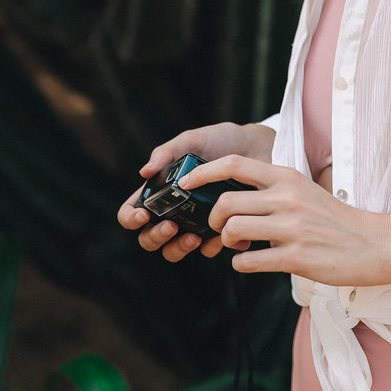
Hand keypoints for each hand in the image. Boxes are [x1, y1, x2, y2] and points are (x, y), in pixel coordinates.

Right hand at [116, 122, 275, 262]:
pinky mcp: (220, 230)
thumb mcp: (193, 140)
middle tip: (171, 226)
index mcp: (161, 190)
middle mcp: (174, 210)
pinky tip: (223, 235)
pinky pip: (210, 249)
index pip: (132, 212)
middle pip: (149, 238)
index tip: (143, 215)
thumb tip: (144, 172)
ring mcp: (195, 222)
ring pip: (174, 250)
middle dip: (155, 238)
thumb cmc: (221, 140)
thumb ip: (167, 152)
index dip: (131, 218)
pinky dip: (213, 247)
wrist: (259, 147)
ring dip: (179, 249)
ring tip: (194, 236)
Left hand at [180, 155, 390, 286]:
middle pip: (226, 202)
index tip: (186, 183)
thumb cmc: (335, 219)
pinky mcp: (296, 257)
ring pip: (233, 230)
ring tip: (237, 247)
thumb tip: (233, 199)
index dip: (204, 172)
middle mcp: (288, 198)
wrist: (373, 243)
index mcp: (288, 177)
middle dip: (213, 219)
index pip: (236, 165)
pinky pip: (248, 262)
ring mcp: (292, 228)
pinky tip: (251, 262)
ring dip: (226, 243)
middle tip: (221, 229)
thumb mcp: (305, 191)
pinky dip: (241, 264)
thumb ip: (272, 191)